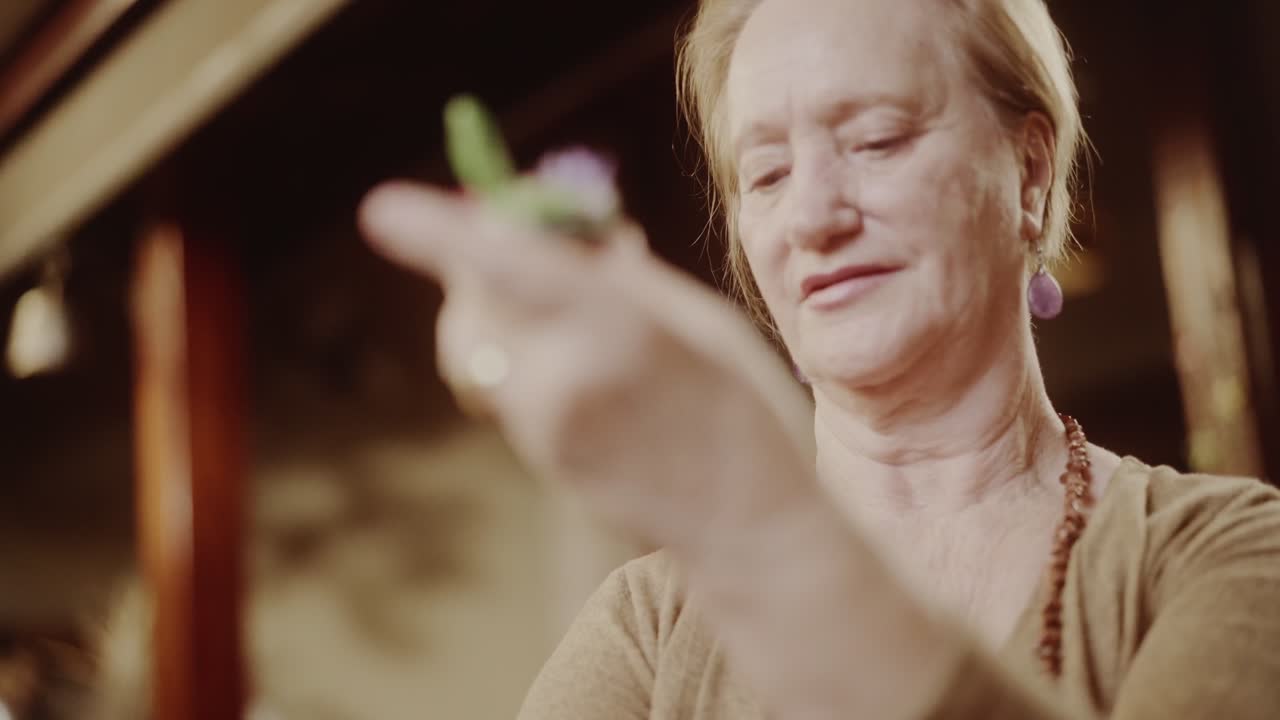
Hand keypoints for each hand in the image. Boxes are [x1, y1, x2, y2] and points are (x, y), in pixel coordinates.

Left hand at [357, 181, 815, 550]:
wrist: (748, 525)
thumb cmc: (742, 407)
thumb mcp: (702, 320)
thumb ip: (625, 274)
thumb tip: (572, 230)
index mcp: (620, 329)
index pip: (508, 268)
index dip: (438, 234)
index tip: (382, 208)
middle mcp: (567, 379)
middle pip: (470, 309)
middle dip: (472, 269)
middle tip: (504, 238)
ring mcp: (546, 428)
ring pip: (482, 349)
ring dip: (497, 309)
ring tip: (564, 297)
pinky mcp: (541, 457)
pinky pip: (507, 385)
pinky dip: (523, 352)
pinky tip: (579, 351)